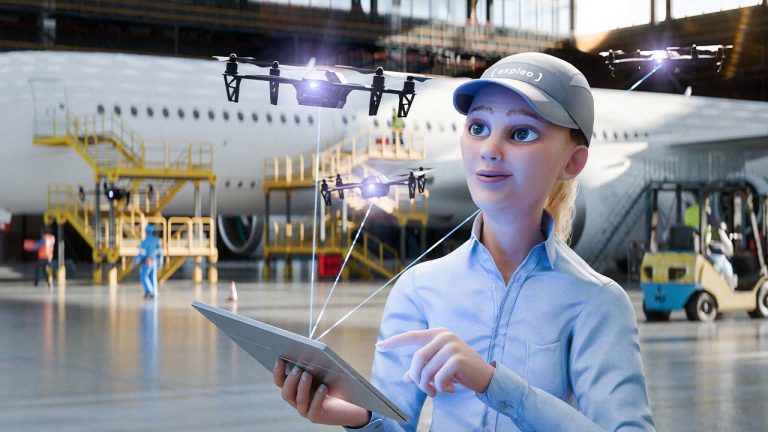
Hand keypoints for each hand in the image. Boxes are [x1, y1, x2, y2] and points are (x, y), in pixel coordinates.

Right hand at [273, 359, 370, 426]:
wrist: (348, 402)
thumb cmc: (333, 383)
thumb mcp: (321, 372)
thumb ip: (312, 365)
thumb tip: (306, 355)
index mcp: (294, 388)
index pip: (280, 381)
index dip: (277, 371)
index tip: (280, 359)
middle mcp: (297, 400)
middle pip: (286, 393)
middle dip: (290, 380)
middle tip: (297, 368)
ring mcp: (306, 410)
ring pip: (299, 401)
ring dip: (302, 387)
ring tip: (308, 374)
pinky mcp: (316, 416)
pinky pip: (313, 409)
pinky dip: (318, 397)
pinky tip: (323, 387)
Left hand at [376, 328, 494, 397]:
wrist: (485, 376)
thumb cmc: (460, 370)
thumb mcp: (439, 367)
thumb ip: (423, 368)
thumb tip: (405, 377)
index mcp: (437, 334)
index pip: (411, 336)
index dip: (394, 342)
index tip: (379, 347)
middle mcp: (443, 336)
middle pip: (417, 359)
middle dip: (417, 378)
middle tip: (425, 389)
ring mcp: (451, 346)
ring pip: (426, 371)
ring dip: (428, 386)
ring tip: (436, 391)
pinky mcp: (457, 359)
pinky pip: (437, 379)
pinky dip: (439, 388)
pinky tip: (449, 388)